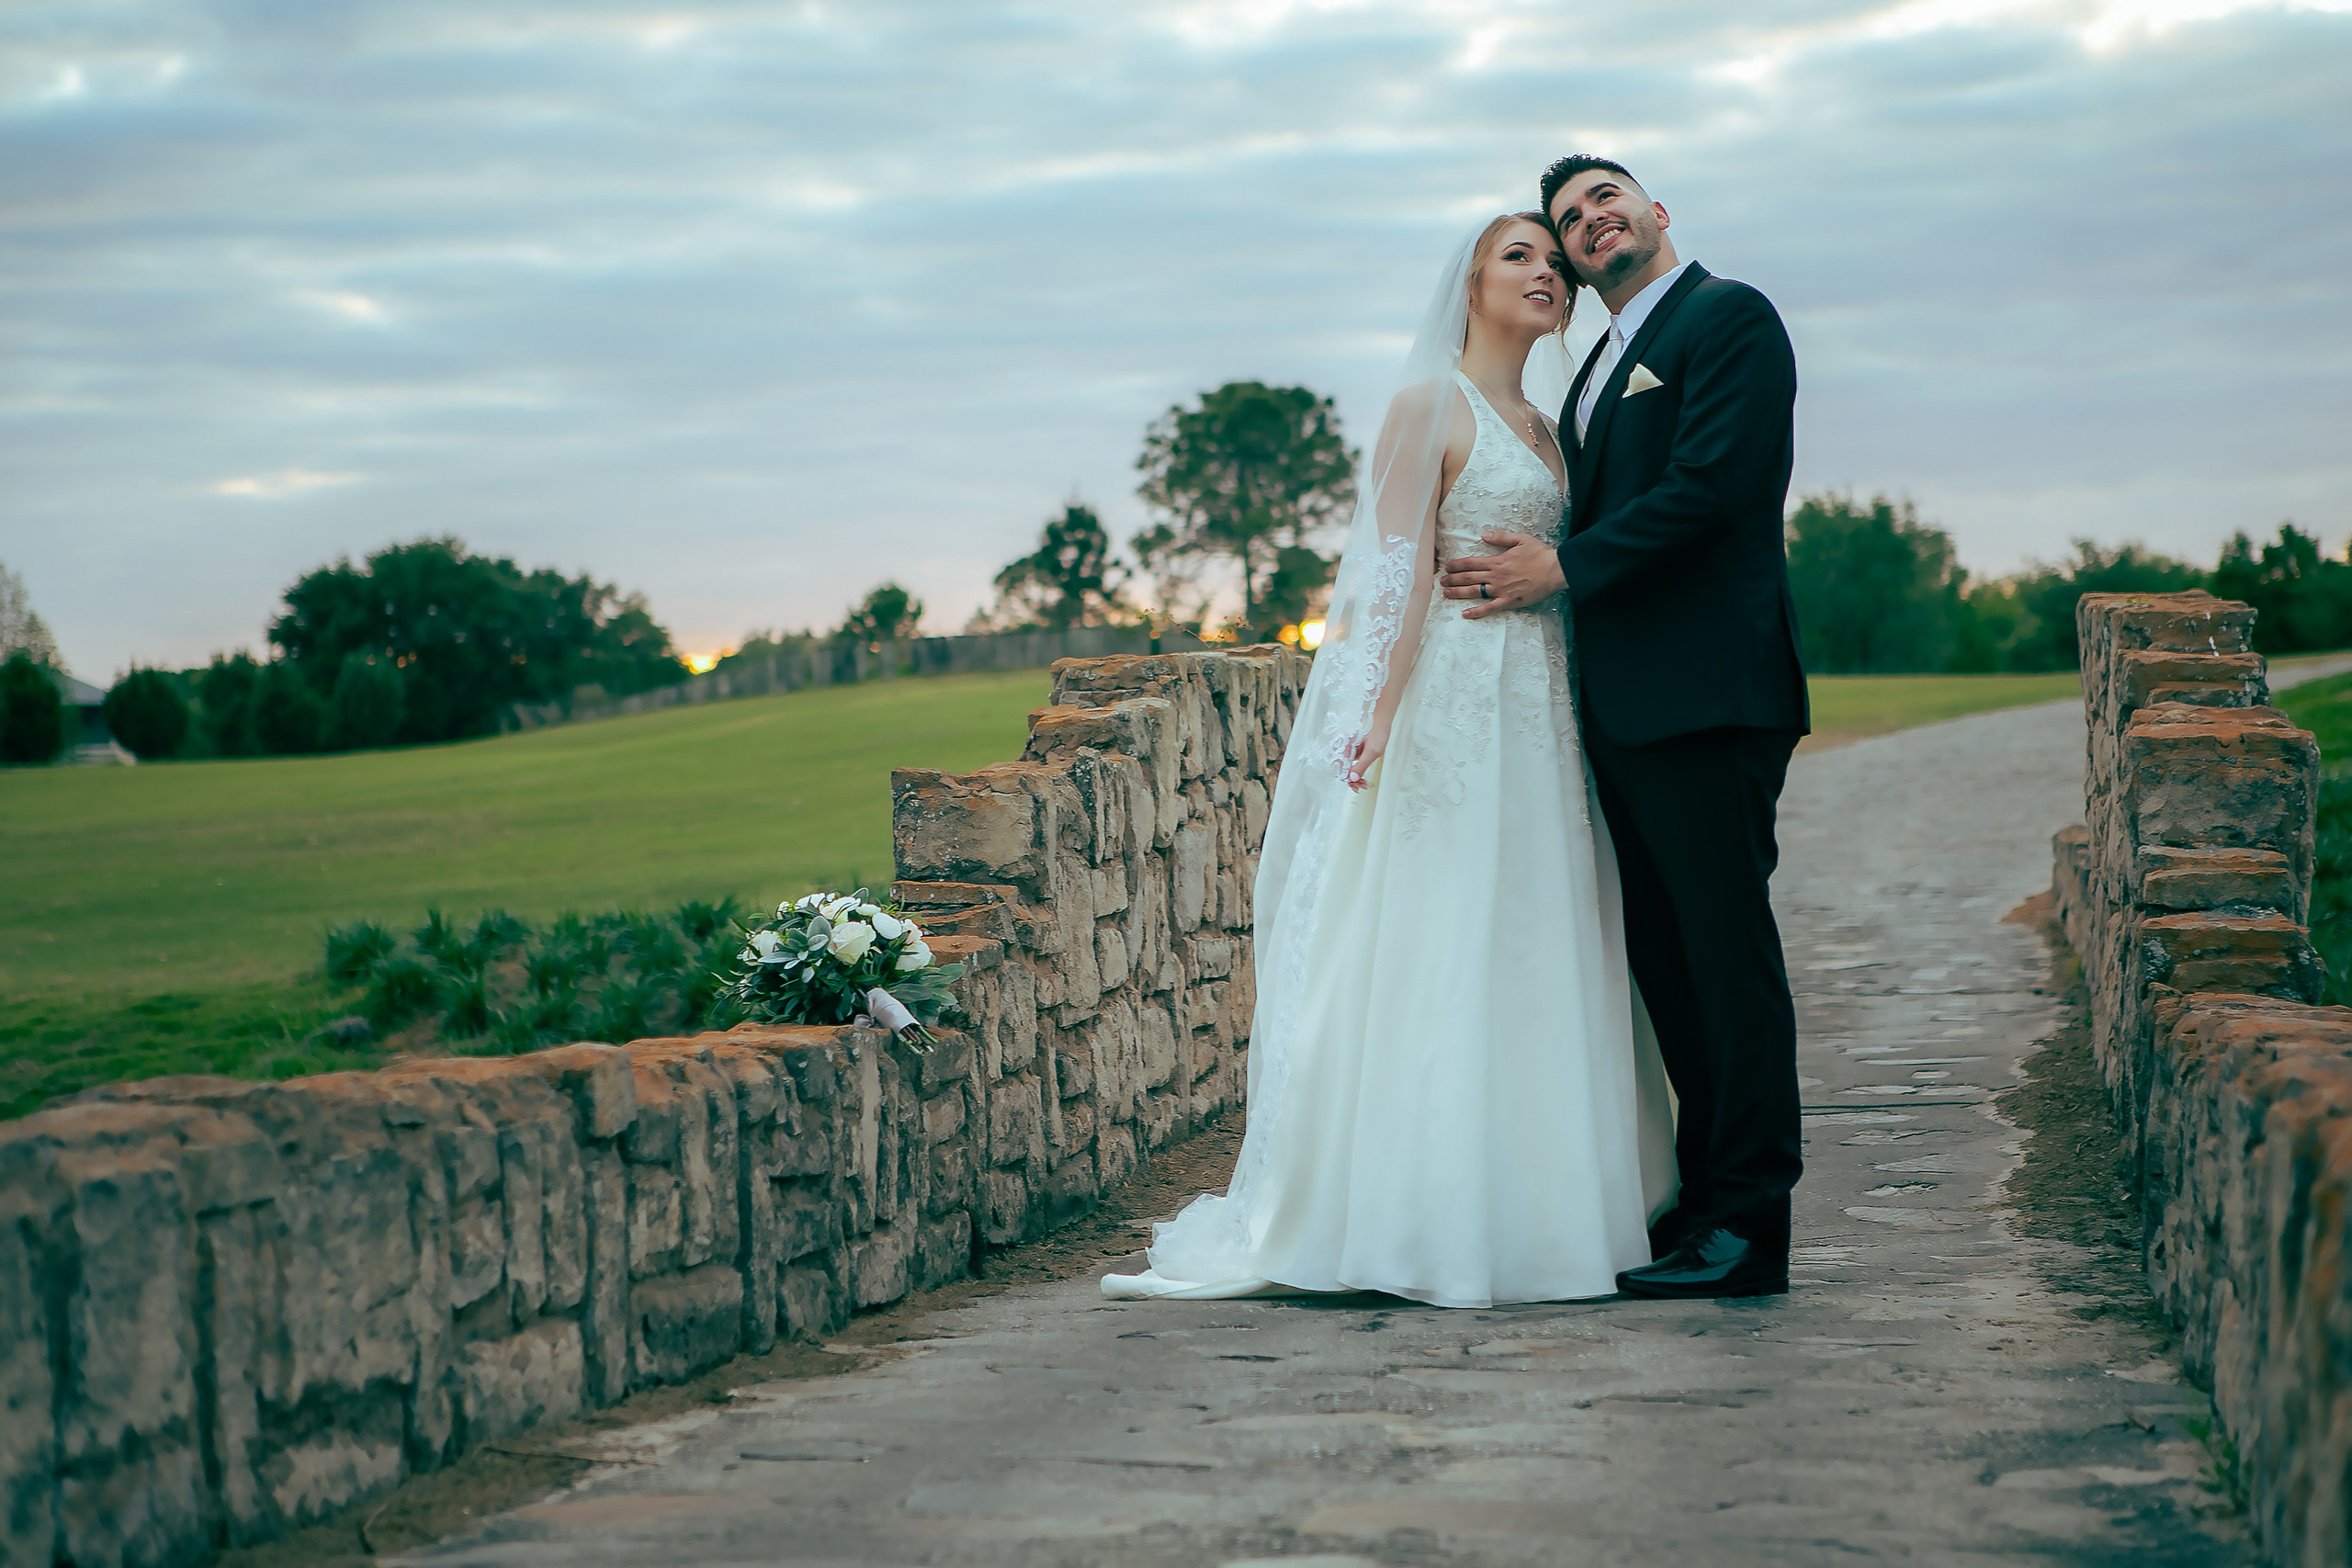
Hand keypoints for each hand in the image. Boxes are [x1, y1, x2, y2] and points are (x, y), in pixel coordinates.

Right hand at [1346, 722, 1388, 791]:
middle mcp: (1342, 748)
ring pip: (1345, 769)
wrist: (1381, 722)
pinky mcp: (1350, 752)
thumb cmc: (1377, 731)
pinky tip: (1362, 778)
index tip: (1357, 786)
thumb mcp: (1372, 751)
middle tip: (1363, 785)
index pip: (1340, 767)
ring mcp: (1346, 750)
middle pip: (1341, 769)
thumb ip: (1361, 765)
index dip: (1348, 778)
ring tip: (1364, 783)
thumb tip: (1352, 778)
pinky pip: (1349, 765)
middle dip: (1351, 779)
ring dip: (1353, 777)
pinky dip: (1355, 772)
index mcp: (1344, 745)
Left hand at [1438, 529, 1566, 617]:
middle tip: (1441, 581)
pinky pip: (1489, 608)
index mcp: (1497, 561)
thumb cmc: (1540, 554)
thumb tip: (1484, 535)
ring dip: (1458, 593)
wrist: (1555, 570)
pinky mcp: (1509, 601)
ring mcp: (1501, 590)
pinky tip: (1465, 614)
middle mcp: (1496, 576)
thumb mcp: (1521, 539)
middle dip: (1452, 579)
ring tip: (1445, 593)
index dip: (1457, 565)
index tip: (1447, 566)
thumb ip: (1501, 537)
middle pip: (1468, 578)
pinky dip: (1476, 612)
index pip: (1471, 562)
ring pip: (1474, 592)